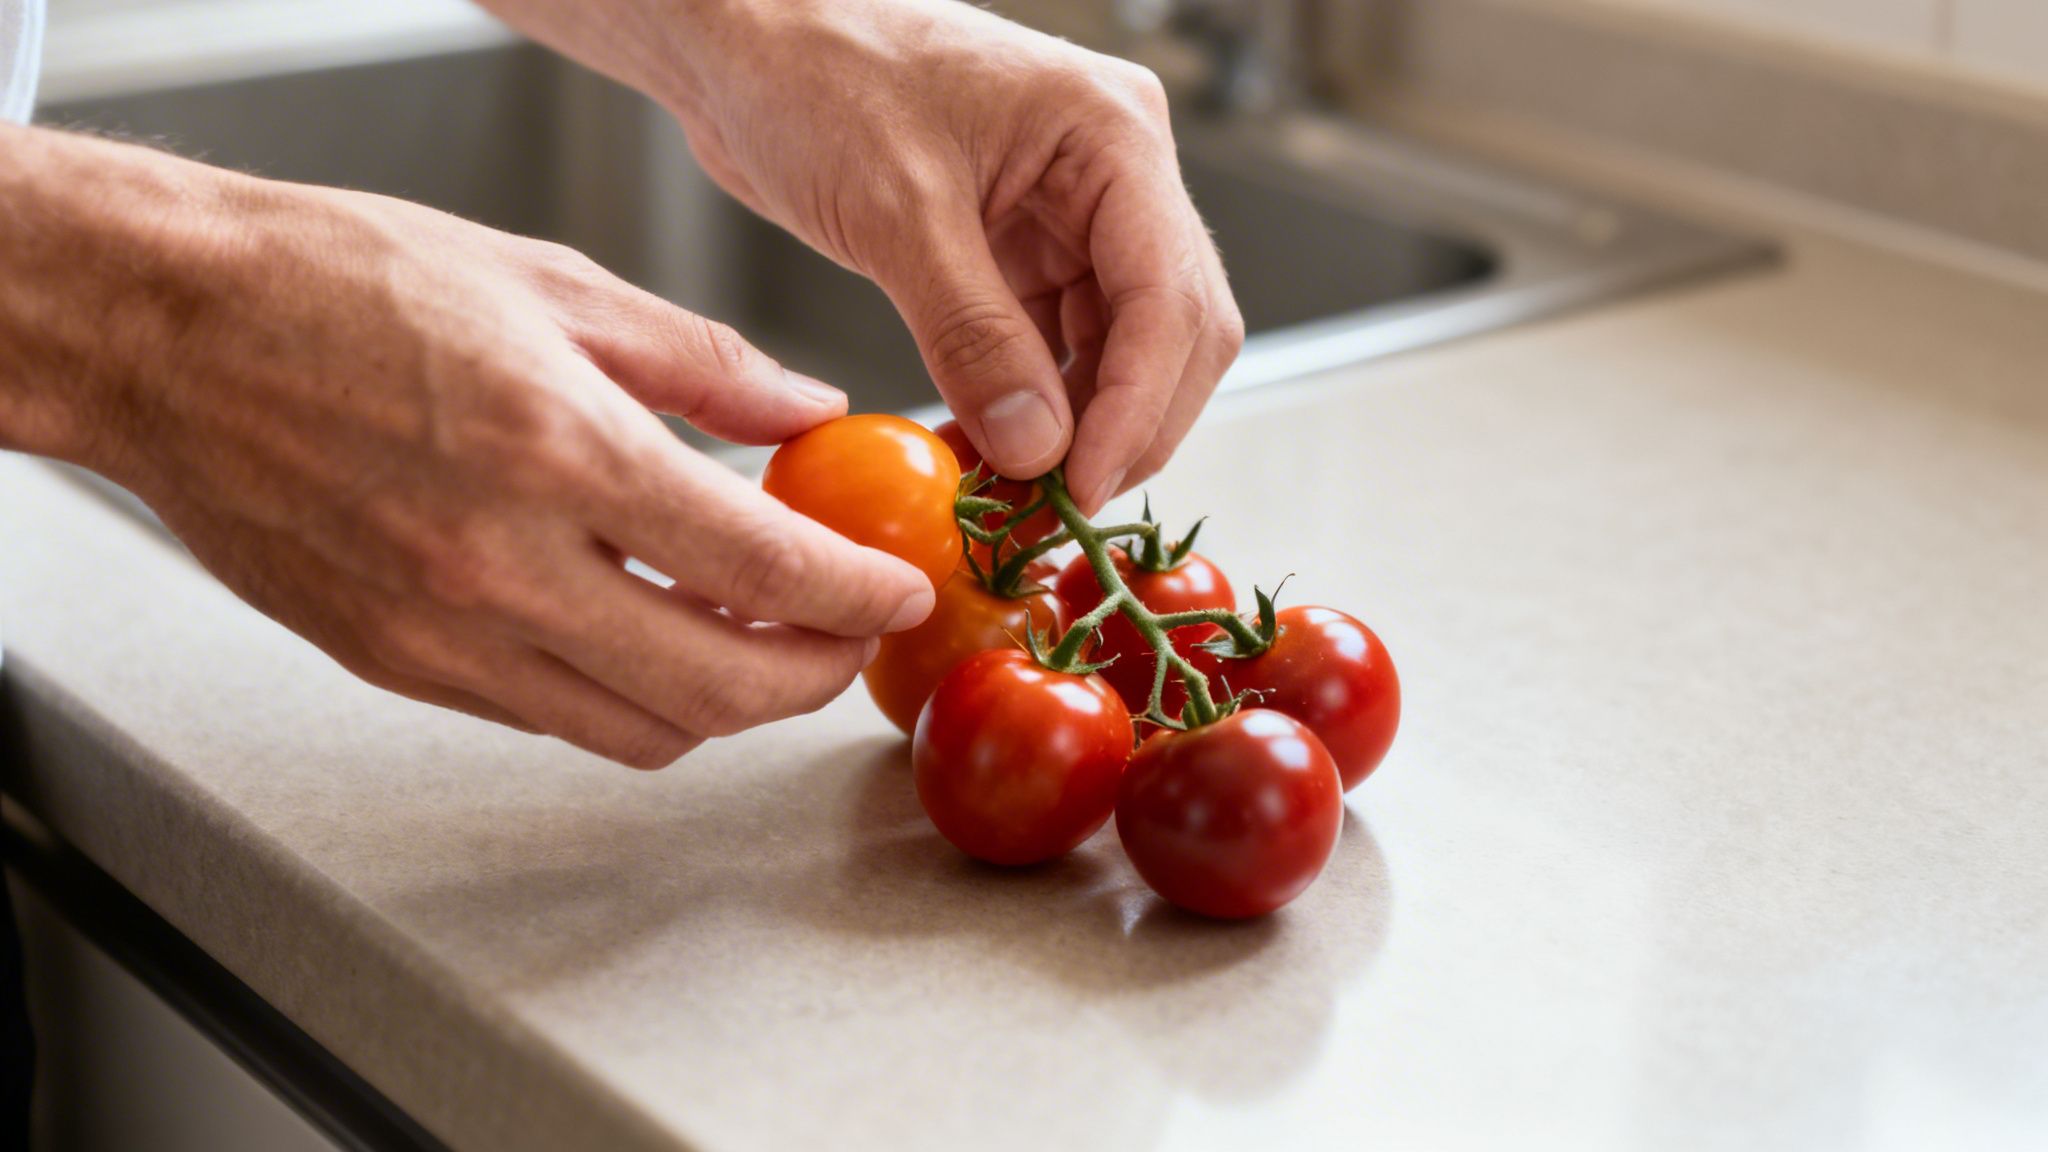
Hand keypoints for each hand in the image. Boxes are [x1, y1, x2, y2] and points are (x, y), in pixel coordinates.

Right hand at [1, 127, 933, 766]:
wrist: (166, 330)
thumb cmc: (336, 283)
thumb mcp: (550, 284)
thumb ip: (703, 365)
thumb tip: (806, 414)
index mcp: (558, 448)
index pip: (760, 569)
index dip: (856, 596)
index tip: (895, 592)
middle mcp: (500, 563)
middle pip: (716, 689)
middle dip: (813, 678)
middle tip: (847, 639)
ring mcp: (441, 633)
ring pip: (638, 733)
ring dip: (725, 705)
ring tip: (757, 642)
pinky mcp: (394, 666)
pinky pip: (549, 720)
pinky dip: (626, 701)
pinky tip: (647, 638)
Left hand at [491, 0, 1244, 513]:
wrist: (743, 44)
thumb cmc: (815, 76)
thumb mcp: (897, 212)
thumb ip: (973, 334)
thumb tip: (1038, 449)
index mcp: (1112, 136)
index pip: (1170, 297)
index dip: (1136, 407)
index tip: (1079, 487)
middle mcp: (1113, 175)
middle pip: (1171, 334)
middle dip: (1120, 427)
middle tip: (1052, 509)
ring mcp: (1072, 216)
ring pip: (1118, 353)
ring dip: (1075, 430)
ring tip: (1010, 494)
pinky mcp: (1022, 252)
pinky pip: (1055, 350)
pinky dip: (1030, 410)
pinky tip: (986, 455)